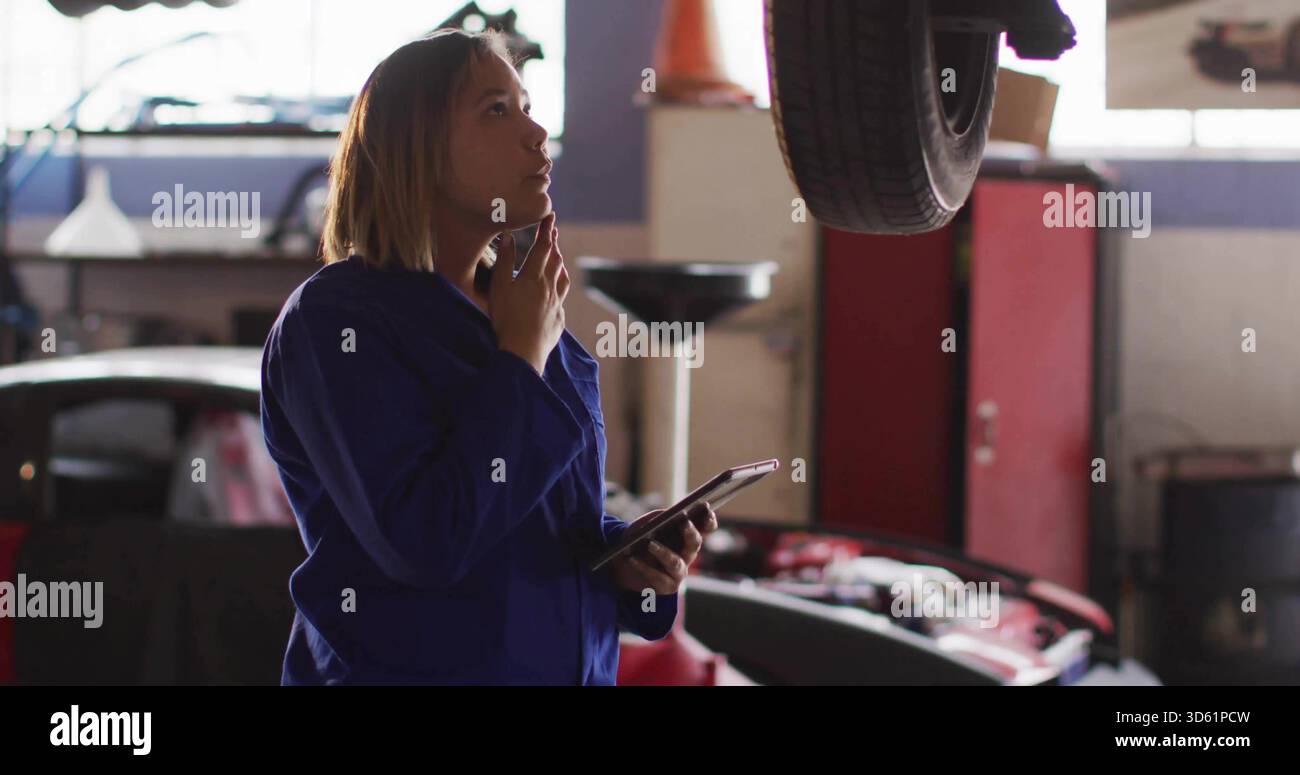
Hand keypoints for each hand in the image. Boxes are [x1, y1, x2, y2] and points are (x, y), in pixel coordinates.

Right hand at [490, 212, 569, 374]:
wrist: (524, 350)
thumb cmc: (507, 318)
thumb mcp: (500, 287)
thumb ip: (505, 261)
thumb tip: (510, 236)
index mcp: (534, 276)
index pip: (542, 247)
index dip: (546, 230)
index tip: (550, 216)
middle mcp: (549, 287)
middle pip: (554, 260)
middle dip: (553, 243)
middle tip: (553, 231)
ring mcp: (556, 304)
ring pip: (562, 278)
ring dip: (559, 263)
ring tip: (558, 257)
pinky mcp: (558, 319)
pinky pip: (562, 298)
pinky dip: (560, 287)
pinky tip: (558, 290)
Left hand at [609, 502, 718, 595]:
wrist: (623, 565)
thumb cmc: (640, 540)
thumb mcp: (647, 524)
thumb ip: (659, 517)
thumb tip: (668, 515)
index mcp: (687, 536)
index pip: (706, 528)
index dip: (709, 520)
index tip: (707, 511)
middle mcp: (688, 554)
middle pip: (695, 543)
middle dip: (691, 533)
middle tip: (684, 523)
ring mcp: (680, 572)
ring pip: (675, 562)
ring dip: (663, 552)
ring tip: (650, 545)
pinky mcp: (668, 586)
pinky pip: (658, 577)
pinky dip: (644, 567)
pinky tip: (633, 560)